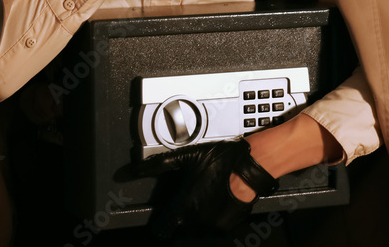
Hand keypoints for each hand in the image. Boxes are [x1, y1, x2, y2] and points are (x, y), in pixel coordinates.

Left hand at [135, 139, 278, 237]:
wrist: (250, 168)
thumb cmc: (222, 162)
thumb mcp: (188, 157)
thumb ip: (160, 164)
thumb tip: (138, 168)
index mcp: (185, 207)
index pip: (162, 230)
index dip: (159, 223)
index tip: (161, 217)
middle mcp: (198, 221)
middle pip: (178, 230)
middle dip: (178, 219)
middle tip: (184, 202)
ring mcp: (213, 227)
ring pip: (195, 231)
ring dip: (193, 220)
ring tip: (200, 201)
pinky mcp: (226, 227)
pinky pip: (211, 230)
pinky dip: (208, 221)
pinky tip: (211, 204)